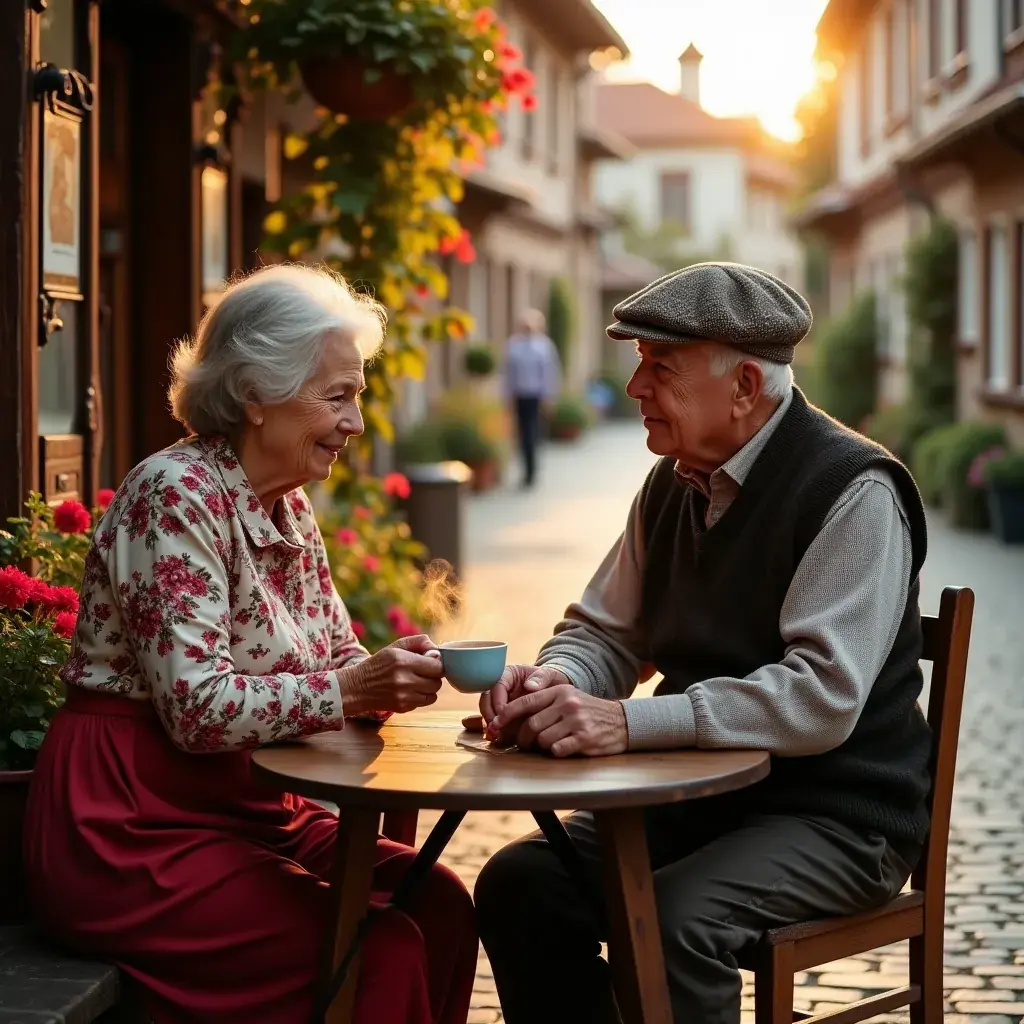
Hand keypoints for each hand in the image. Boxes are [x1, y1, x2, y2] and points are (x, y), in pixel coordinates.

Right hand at [340, 634, 443, 715]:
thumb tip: (438, 652)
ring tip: (416, 682)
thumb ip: (420, 642)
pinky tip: (409, 691)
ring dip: (428, 688)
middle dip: (433, 677)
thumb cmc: (380, 663)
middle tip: (423, 672)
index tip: (430, 662)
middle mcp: (404, 680)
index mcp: (403, 661)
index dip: (437, 664)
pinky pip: (424, 702)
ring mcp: (404, 696)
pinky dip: (421, 697)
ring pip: (433, 694)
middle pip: (437, 682)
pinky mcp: (403, 707)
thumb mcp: (396, 645)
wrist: (358, 687)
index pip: (437, 666)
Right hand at [480, 664, 570, 735]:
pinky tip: (498, 738)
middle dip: (489, 712)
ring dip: (489, 722)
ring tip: (496, 734)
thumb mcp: (550, 676)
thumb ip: (542, 677)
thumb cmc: (552, 681)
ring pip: (487, 709)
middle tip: (495, 727)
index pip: (497, 685)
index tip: (503, 712)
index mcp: (510, 674)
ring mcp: (501, 700)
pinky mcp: (504, 714)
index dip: (497, 699)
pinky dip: (495, 729)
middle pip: (487, 697)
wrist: (556, 694)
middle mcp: (501, 686)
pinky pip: (495, 720)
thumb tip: (529, 686)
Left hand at [491, 686, 628, 757]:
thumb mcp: (567, 698)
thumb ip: (543, 704)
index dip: (506, 715)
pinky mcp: (585, 738)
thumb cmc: (587, 712)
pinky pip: (558, 749)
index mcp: (559, 692)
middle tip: (523, 745)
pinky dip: (554, 752)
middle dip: (522, 739)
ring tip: (546, 746)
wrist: (622, 721)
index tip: (495, 724)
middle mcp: (567, 704)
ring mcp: (577, 721)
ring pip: (542, 739)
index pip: (525, 702)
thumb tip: (509, 717)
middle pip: (531, 724)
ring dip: (539, 747)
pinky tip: (561, 749)